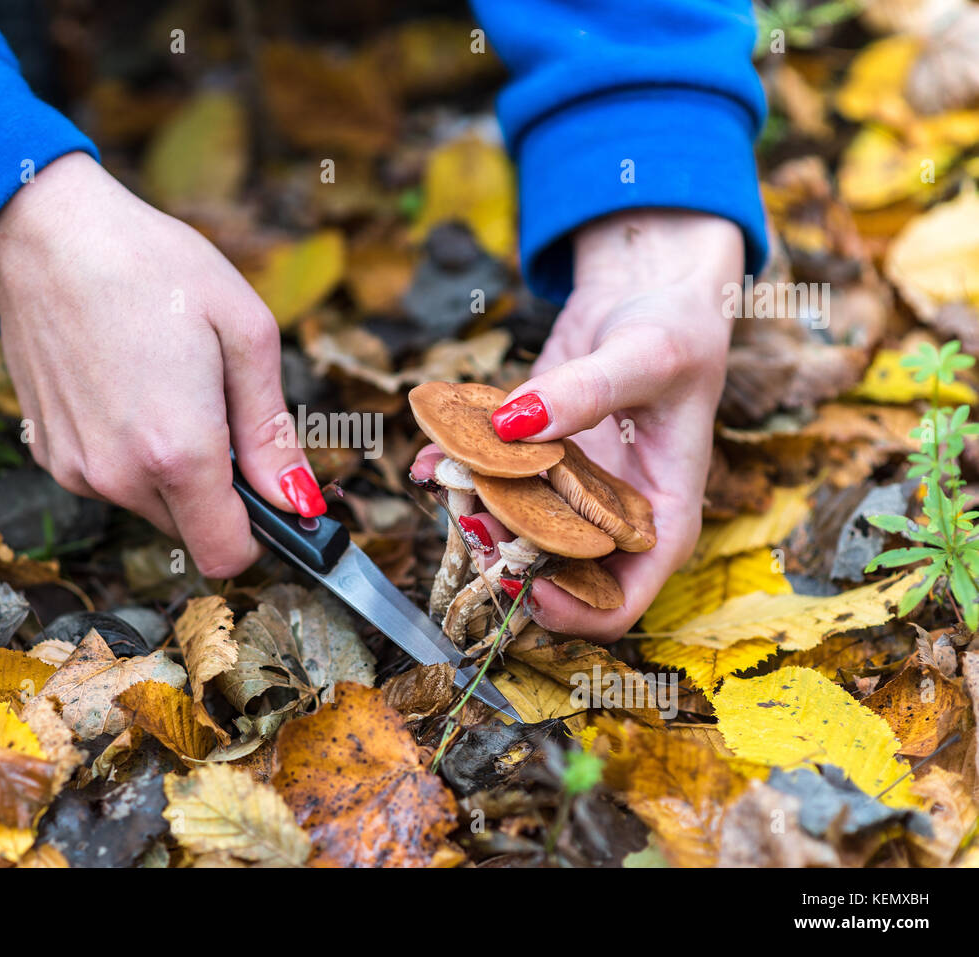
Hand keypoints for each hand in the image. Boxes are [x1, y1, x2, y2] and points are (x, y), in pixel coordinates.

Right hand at [0, 153, 323, 577]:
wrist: (44, 234)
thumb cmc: (153, 267)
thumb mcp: (245, 333)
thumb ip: (273, 432)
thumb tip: (300, 502)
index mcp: (179, 451)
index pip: (228, 554)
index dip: (260, 534)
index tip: (270, 494)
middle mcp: (120, 476)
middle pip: (193, 529)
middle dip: (217, 490)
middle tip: (215, 409)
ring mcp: (77, 470)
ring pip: (151, 505)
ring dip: (172, 469)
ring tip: (167, 386)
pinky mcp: (48, 455)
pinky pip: (111, 479)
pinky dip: (129, 452)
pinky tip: (126, 387)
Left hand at [413, 211, 741, 641]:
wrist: (644, 287)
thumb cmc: (675, 327)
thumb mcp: (647, 354)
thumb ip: (587, 392)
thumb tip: (517, 423)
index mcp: (660, 518)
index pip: (621, 600)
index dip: (575, 610)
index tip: (528, 583)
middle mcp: (608, 518)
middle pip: (553, 575)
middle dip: (507, 561)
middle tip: (471, 522)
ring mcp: (563, 492)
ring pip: (508, 533)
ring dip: (471, 519)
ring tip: (446, 482)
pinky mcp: (525, 459)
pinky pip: (483, 481)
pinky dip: (451, 474)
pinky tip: (428, 458)